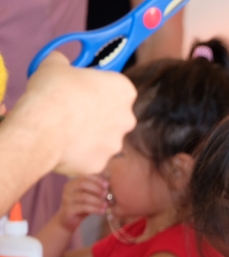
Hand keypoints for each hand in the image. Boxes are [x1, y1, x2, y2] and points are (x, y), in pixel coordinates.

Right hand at [13, 52, 135, 174]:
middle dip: (94, 113)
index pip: (114, 86)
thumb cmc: (53, 93)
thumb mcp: (54, 64)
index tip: (80, 88)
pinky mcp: (100, 164)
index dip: (95, 87)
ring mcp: (115, 144)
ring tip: (62, 128)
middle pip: (111, 115)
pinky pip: (89, 156)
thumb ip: (64, 62)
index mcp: (124, 90)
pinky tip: (60, 145)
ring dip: (86, 134)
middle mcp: (127, 118)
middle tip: (70, 110)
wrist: (43, 128)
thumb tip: (60, 61)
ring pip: (101, 138)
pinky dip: (76, 152)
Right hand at [56, 175, 108, 231]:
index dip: (97, 179)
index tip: (107, 184)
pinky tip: (102, 211)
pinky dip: (95, 209)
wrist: (68, 222)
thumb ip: (97, 189)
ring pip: (84, 196)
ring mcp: (67, 199)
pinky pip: (83, 207)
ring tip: (107, 205)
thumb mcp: (89, 197)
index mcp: (73, 183)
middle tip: (107, 194)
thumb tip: (111, 181)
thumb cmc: (82, 207)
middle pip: (83, 184)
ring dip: (98, 200)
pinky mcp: (68, 210)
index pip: (85, 177)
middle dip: (97, 188)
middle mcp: (68, 189)